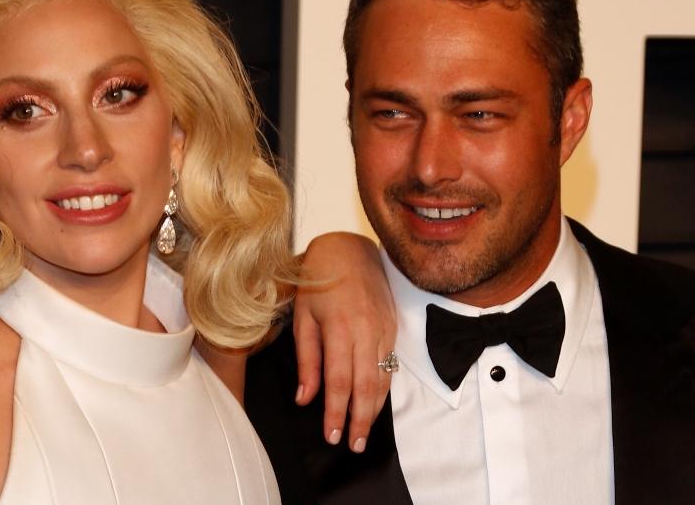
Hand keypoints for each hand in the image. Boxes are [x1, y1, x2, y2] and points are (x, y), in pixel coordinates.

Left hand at [294, 231, 395, 452]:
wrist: (348, 248)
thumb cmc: (318, 280)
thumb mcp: (302, 316)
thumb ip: (306, 359)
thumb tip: (305, 398)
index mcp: (339, 327)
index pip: (339, 381)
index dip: (336, 412)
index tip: (331, 435)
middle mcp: (365, 330)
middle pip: (366, 385)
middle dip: (360, 420)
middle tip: (353, 446)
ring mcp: (382, 328)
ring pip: (382, 378)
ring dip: (374, 409)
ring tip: (363, 434)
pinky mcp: (392, 327)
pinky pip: (390, 365)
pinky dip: (383, 389)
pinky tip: (374, 405)